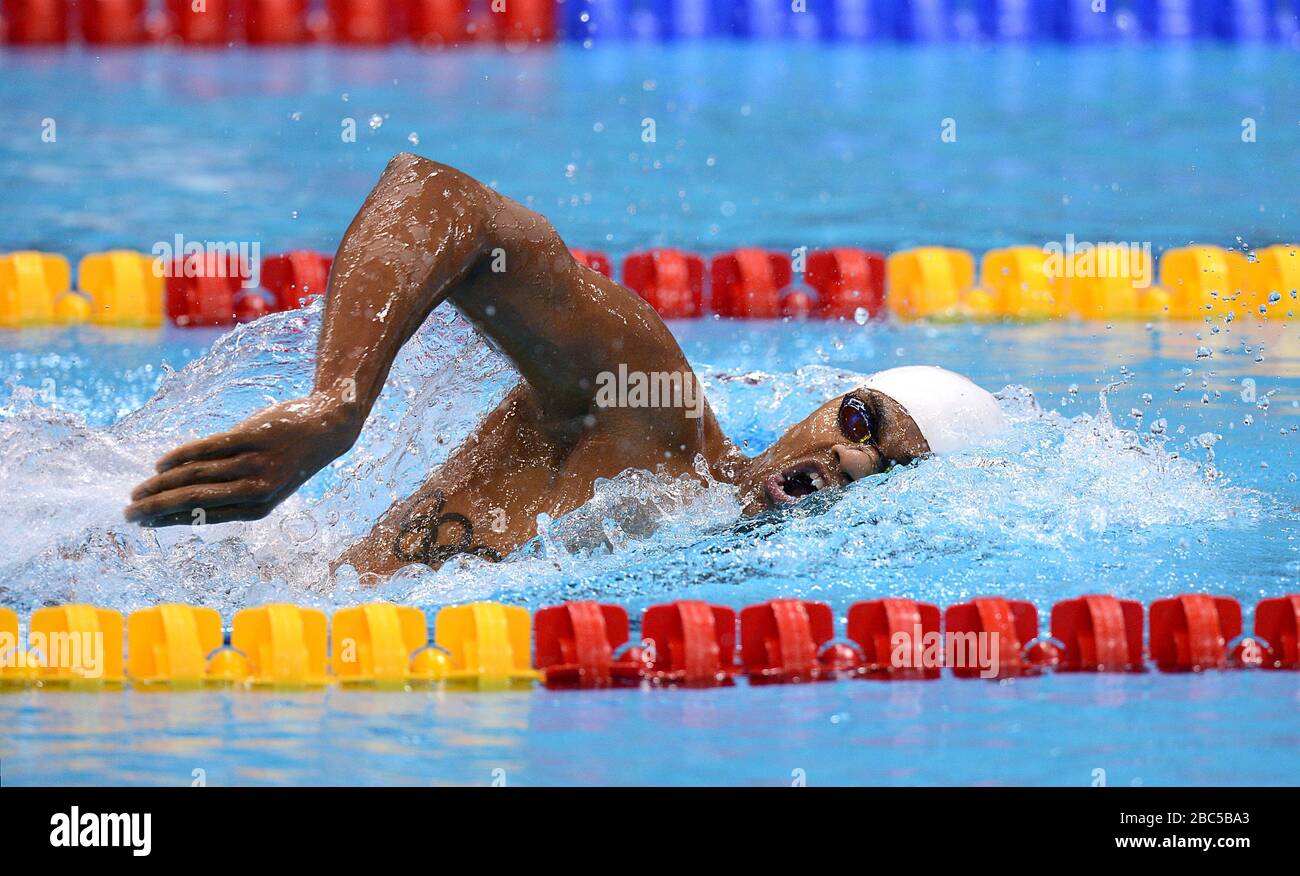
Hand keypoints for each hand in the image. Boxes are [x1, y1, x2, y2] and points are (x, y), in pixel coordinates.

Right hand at [125, 394, 357, 526]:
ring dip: (162, 483)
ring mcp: (255, 463)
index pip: (204, 518)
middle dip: (157, 508)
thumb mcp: (265, 484)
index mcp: (258, 508)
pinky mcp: (253, 437)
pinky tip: (161, 464)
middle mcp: (257, 490)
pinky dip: (182, 456)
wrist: (327, 429)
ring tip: (139, 489)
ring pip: (197, 475)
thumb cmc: (288, 459)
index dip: (170, 521)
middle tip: (128, 513)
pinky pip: (209, 447)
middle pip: (195, 500)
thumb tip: (181, 500)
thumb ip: (230, 491)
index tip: (143, 524)